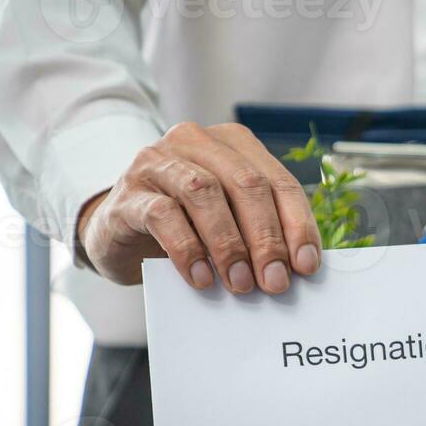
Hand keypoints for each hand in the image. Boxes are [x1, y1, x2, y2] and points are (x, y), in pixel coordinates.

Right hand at [76, 121, 320, 293]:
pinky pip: (163, 215)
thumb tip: (298, 267)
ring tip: (242, 283)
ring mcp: (157, 162)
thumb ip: (261, 231)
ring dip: (229, 244)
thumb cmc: (186, 225)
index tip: (307, 266)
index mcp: (234, 144)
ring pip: (205, 192)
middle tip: (276, 281)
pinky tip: (202, 278)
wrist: (118, 231)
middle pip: (246, 184)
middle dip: (266, 237)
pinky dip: (188, 249)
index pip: (279, 181)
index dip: (298, 224)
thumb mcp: (230, 221)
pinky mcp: (128, 193)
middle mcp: (196, 142)